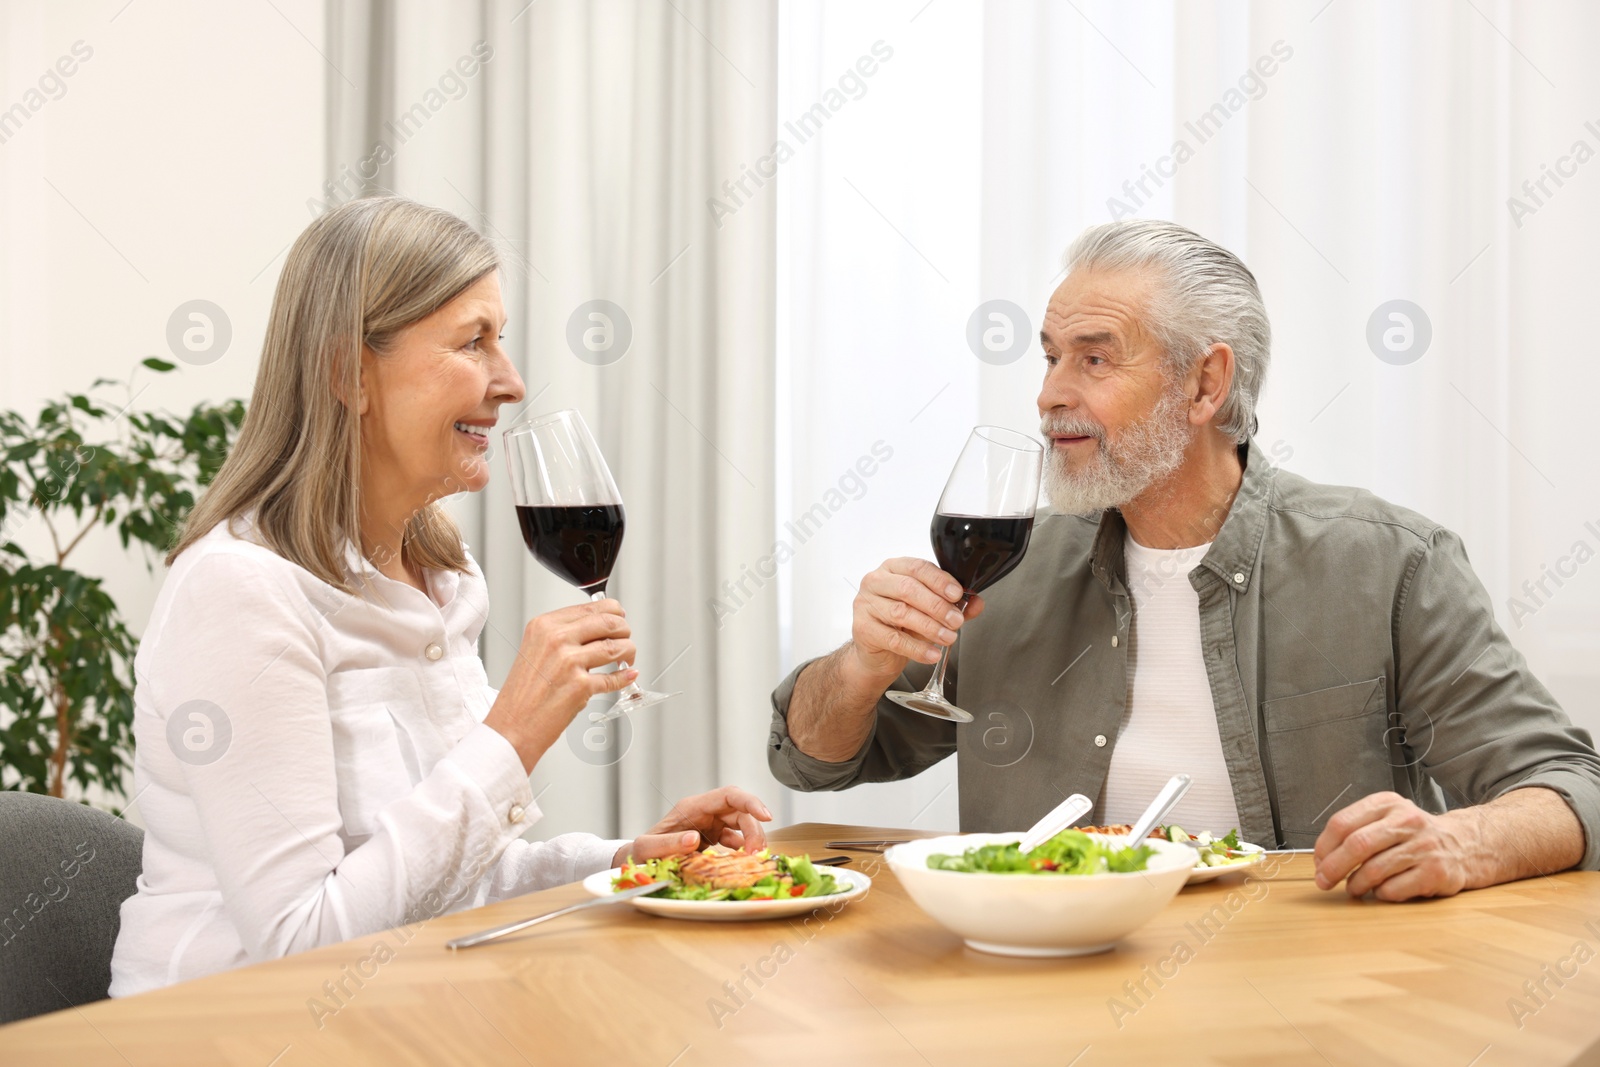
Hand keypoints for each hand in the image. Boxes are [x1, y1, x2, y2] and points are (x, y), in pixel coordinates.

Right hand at [484, 599, 637, 772]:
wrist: (511, 725)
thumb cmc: (523, 694)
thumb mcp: (535, 650)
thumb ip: (564, 635)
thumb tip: (599, 628)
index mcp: (544, 626)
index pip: (591, 607)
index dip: (614, 613)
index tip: (620, 619)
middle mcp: (556, 639)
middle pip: (609, 623)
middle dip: (625, 631)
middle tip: (625, 639)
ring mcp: (569, 662)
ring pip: (617, 647)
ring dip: (628, 652)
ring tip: (626, 659)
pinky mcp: (580, 686)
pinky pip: (615, 677)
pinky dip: (626, 677)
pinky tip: (627, 676)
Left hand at [612, 787, 773, 866]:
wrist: (637, 861)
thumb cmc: (640, 852)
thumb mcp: (646, 848)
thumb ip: (667, 844)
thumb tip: (693, 838)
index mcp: (692, 807)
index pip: (729, 795)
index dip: (750, 802)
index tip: (766, 816)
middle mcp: (705, 812)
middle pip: (740, 811)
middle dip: (754, 829)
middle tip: (757, 854)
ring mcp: (710, 824)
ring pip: (742, 824)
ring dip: (752, 839)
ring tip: (754, 859)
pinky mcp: (713, 837)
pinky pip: (736, 839)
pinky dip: (744, 849)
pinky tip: (745, 861)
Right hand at [848, 557, 984, 681]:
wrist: (877, 653)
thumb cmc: (902, 624)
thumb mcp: (929, 611)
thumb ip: (952, 605)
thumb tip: (976, 603)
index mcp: (893, 568)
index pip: (917, 567)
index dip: (939, 580)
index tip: (958, 594)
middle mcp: (875, 582)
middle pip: (908, 589)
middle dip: (937, 606)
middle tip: (956, 621)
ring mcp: (865, 605)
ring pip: (901, 613)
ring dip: (930, 627)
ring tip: (948, 638)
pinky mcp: (862, 629)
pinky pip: (893, 639)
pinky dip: (916, 648)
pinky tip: (932, 653)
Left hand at [1313, 791, 1475, 900]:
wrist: (1464, 844)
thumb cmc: (1414, 835)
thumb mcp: (1387, 818)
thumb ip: (1356, 830)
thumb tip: (1322, 859)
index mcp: (1387, 804)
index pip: (1342, 823)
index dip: (1324, 847)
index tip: (1318, 863)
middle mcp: (1406, 820)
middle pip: (1357, 845)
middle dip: (1333, 868)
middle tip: (1323, 882)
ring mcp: (1423, 846)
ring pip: (1374, 869)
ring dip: (1356, 884)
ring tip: (1353, 888)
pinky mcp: (1435, 872)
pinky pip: (1394, 888)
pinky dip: (1381, 894)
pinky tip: (1382, 891)